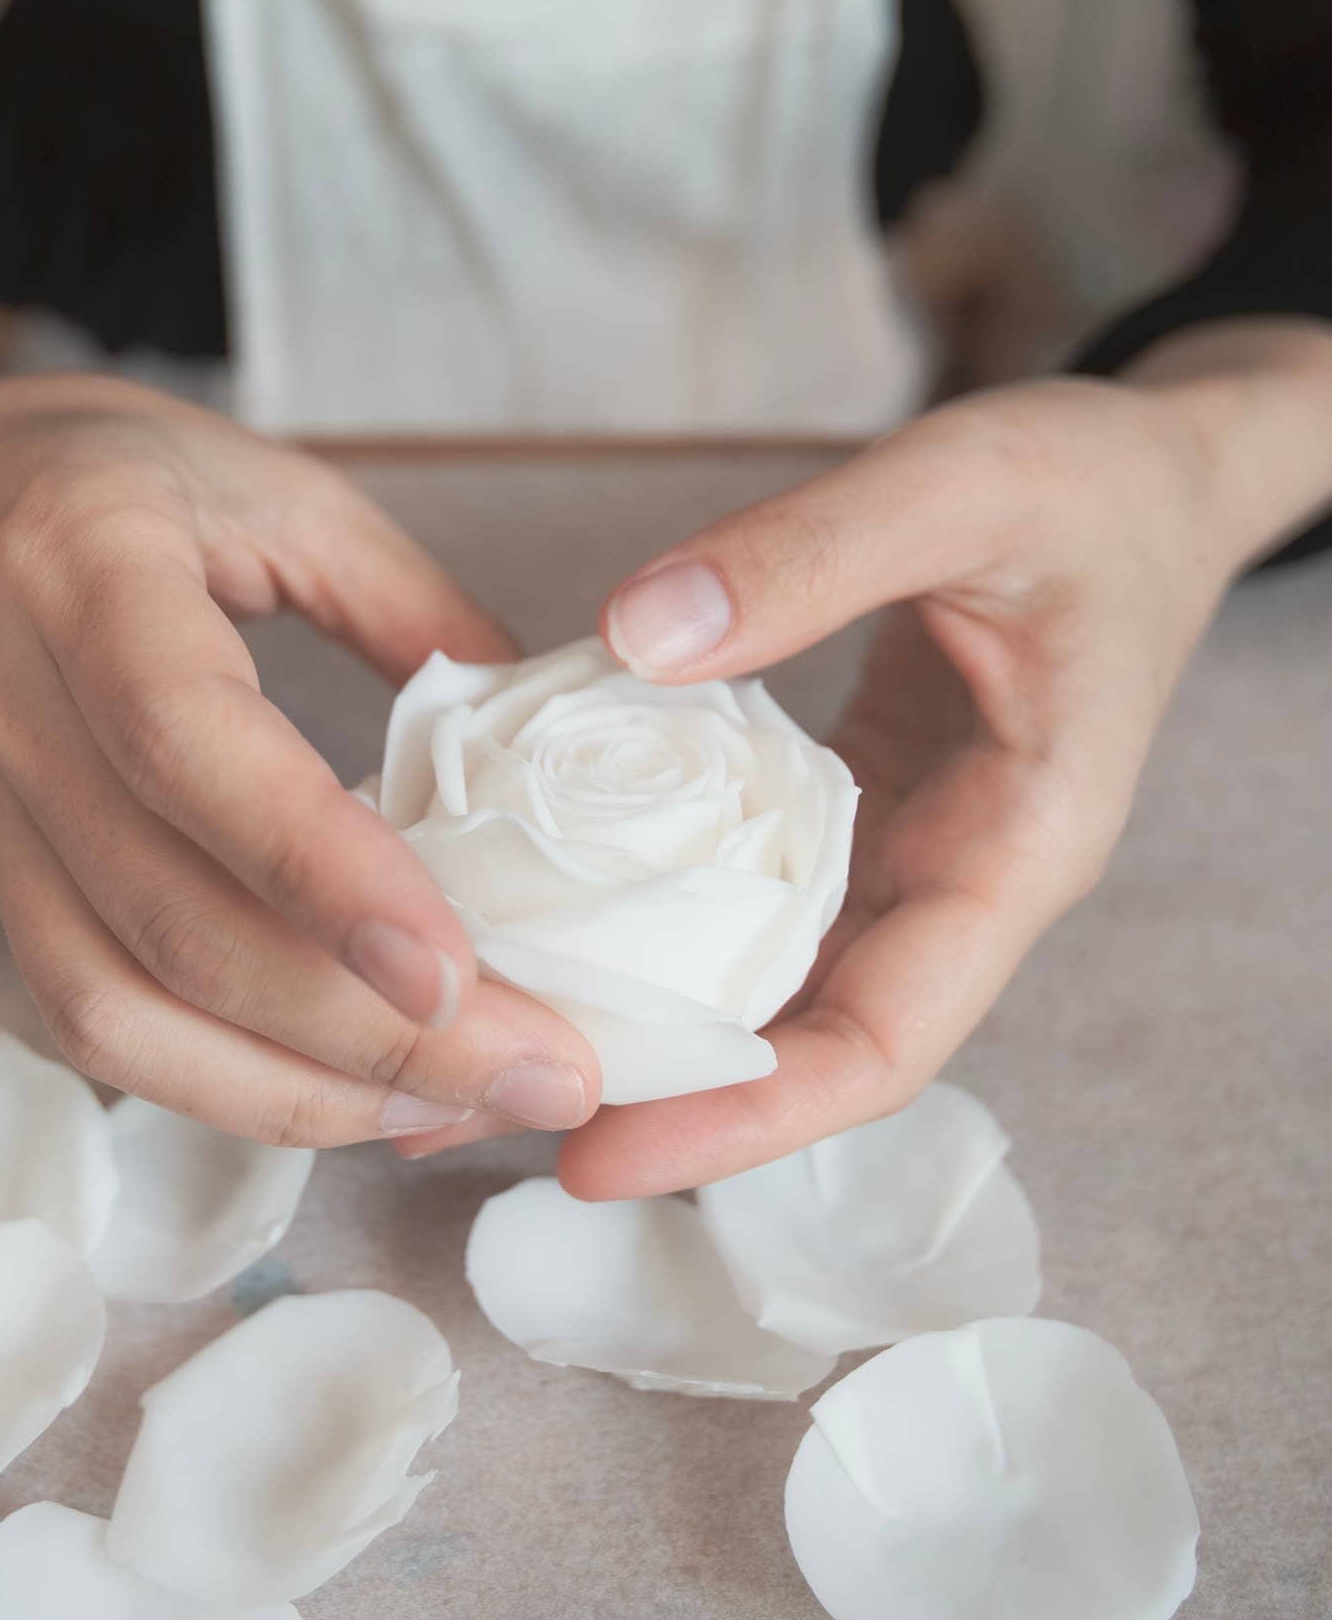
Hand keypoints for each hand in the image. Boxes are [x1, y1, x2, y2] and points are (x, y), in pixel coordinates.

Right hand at [0, 309, 599, 1143]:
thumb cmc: (96, 474)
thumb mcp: (269, 483)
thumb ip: (404, 600)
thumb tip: (530, 735)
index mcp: (85, 574)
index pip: (187, 745)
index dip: (324, 872)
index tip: (458, 974)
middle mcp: (13, 712)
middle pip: (172, 921)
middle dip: (366, 1031)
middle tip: (541, 1070)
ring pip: (120, 1007)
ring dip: (302, 1090)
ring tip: (463, 1104)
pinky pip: (93, 1020)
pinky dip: (226, 1085)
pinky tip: (350, 1092)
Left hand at [393, 320, 1331, 1190]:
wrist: (1148, 480)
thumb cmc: (1092, 488)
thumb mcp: (962, 489)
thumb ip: (811, 556)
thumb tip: (632, 636)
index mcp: (1015, 852)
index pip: (882, 1044)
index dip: (745, 1117)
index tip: (598, 1154)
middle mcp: (955, 883)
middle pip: (805, 1041)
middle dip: (661, 1095)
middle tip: (487, 1101)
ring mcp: (902, 852)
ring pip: (772, 978)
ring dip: (650, 1016)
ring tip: (494, 1027)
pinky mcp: (854, 810)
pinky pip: (754, 893)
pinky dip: (665, 911)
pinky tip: (561, 906)